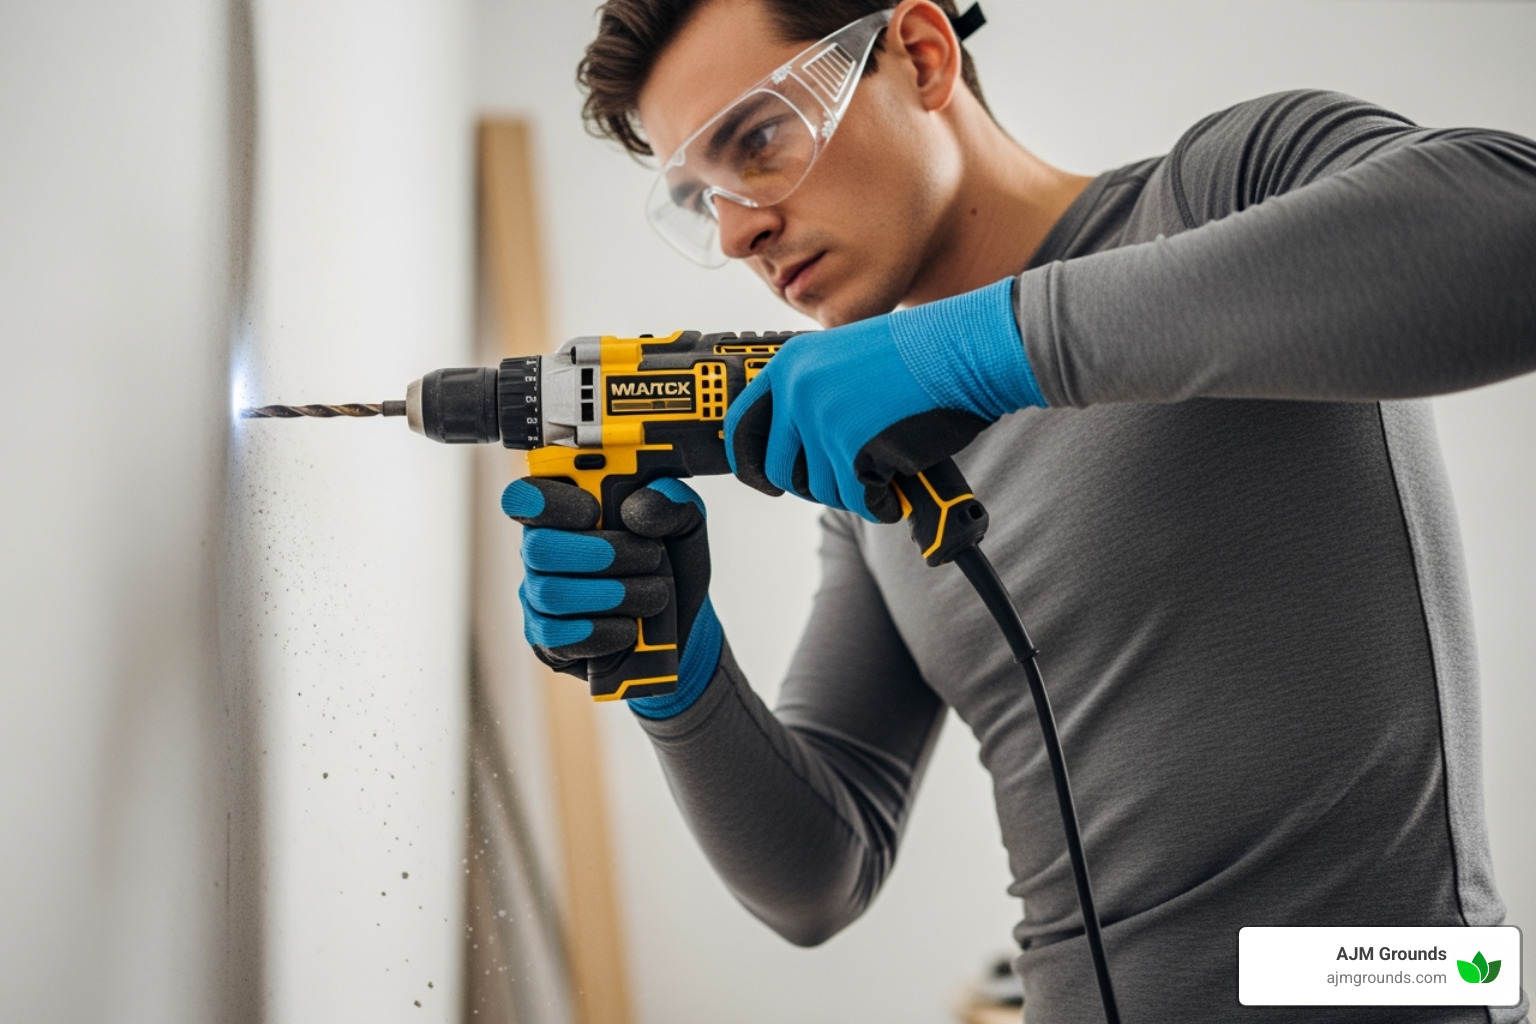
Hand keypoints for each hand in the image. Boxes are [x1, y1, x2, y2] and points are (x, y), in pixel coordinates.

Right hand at [501, 476, 721, 718]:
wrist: (685, 627)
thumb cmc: (674, 564)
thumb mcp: (686, 523)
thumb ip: (670, 500)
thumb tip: (637, 508)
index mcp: (564, 511)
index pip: (523, 496)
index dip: (551, 501)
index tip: (593, 510)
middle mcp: (542, 552)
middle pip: (537, 547)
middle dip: (600, 553)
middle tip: (649, 557)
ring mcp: (539, 599)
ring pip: (551, 593)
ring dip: (612, 594)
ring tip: (655, 595)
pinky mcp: (548, 643)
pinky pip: (556, 636)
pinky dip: (601, 631)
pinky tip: (631, 628)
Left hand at [724, 278, 1044, 521]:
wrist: (963, 349)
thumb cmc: (918, 357)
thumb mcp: (845, 358)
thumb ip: (813, 392)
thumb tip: (795, 445)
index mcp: (791, 364)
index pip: (743, 424)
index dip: (752, 460)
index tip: (765, 478)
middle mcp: (798, 389)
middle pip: (781, 469)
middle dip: (815, 484)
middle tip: (848, 479)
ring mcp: (823, 417)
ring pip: (821, 489)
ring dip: (854, 490)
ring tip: (884, 470)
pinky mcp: (853, 446)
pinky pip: (855, 498)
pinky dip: (879, 502)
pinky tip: (896, 487)